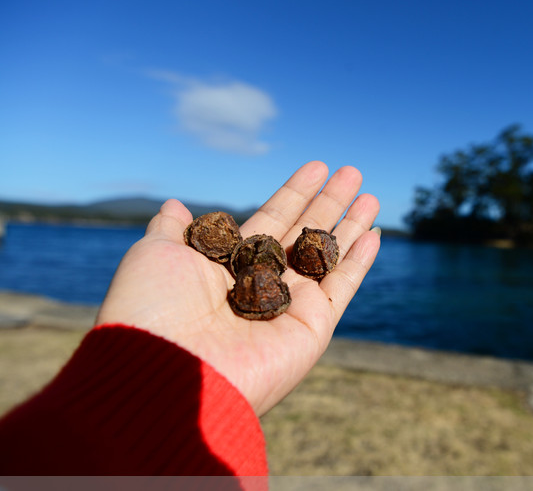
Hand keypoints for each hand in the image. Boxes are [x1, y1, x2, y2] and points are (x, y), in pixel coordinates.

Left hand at [95, 161, 379, 414]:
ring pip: (329, 257)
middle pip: (305, 233)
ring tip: (372, 196)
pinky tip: (374, 235)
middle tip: (352, 172)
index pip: (272, 219)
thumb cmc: (155, 309)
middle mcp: (262, 284)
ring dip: (351, 226)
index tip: (316, 167)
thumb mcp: (155, 255)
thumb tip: (176, 206)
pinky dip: (360, 263)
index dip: (295, 193)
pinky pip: (341, 289)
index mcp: (228, 264)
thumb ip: (173, 229)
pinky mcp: (312, 330)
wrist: (167, 370)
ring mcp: (289, 307)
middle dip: (329, 202)